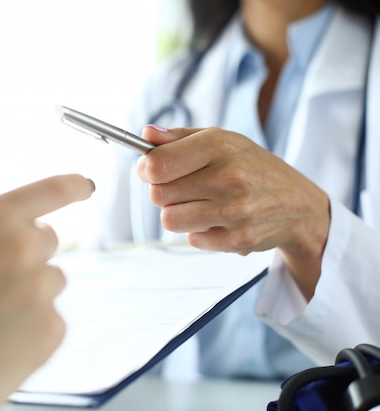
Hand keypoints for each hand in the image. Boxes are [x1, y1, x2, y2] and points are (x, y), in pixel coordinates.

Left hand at [137, 126, 329, 298]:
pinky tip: (219, 221)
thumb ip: (180, 138)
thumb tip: (145, 135)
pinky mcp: (238, 240)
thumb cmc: (253, 168)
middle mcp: (228, 177)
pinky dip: (199, 232)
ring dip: (178, 214)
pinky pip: (192, 239)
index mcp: (219, 146)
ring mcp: (235, 211)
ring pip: (170, 220)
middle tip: (182, 188)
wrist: (301, 206)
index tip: (149, 170)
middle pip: (158, 195)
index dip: (145, 169)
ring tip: (200, 205)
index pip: (157, 165)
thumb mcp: (224, 141)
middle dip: (163, 192)